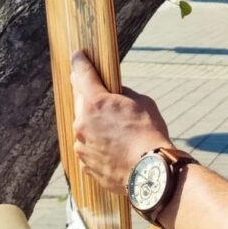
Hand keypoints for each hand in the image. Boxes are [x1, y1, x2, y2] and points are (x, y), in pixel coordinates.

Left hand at [71, 51, 171, 191]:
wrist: (150, 173)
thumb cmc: (150, 134)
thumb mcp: (141, 103)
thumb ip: (122, 95)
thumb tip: (115, 95)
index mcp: (96, 103)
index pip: (82, 74)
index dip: (79, 62)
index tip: (77, 55)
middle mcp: (82, 123)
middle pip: (80, 101)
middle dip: (89, 96)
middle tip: (101, 95)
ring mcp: (81, 145)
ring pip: (83, 127)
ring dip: (94, 124)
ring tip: (116, 130)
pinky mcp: (85, 164)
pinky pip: (88, 147)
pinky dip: (97, 144)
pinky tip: (114, 147)